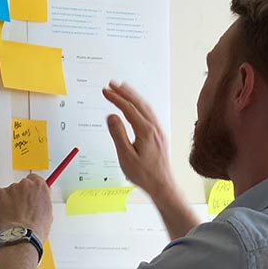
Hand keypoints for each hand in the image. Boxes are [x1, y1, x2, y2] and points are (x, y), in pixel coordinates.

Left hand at [0, 173, 52, 240]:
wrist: (21, 236)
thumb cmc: (34, 229)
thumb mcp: (47, 214)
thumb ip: (42, 202)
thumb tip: (38, 202)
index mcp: (40, 187)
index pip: (34, 179)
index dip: (30, 189)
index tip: (29, 194)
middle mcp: (26, 184)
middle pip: (21, 185)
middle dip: (20, 196)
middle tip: (20, 210)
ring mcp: (11, 188)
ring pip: (9, 192)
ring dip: (9, 201)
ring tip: (12, 216)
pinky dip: (0, 204)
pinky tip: (5, 215)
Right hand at [102, 81, 175, 199]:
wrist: (162, 184)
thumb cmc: (144, 174)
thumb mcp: (126, 156)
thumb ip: (118, 134)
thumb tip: (111, 116)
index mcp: (145, 131)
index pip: (128, 108)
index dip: (115, 98)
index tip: (105, 91)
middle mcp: (154, 127)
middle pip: (138, 103)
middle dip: (124, 92)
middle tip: (111, 84)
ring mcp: (158, 130)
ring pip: (145, 106)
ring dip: (133, 95)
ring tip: (123, 88)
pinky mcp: (159, 134)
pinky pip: (149, 113)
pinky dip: (140, 104)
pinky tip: (136, 105)